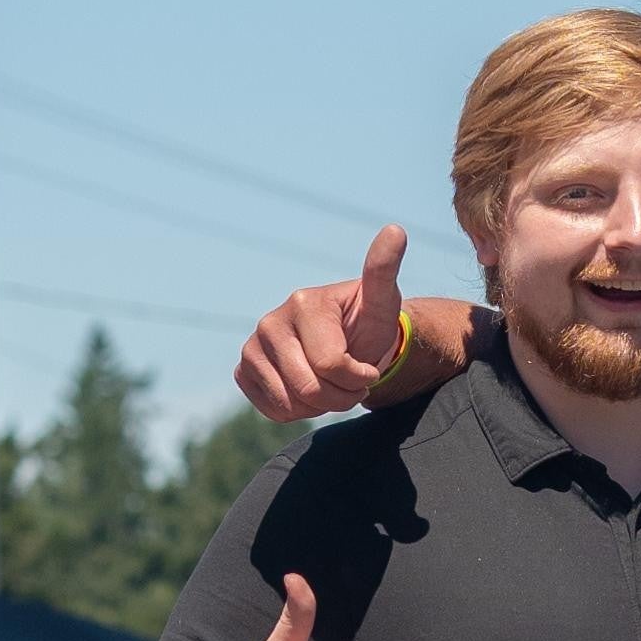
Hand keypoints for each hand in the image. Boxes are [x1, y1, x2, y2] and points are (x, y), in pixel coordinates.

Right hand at [237, 226, 458, 421]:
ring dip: (320, 405)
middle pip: (310, 388)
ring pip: (290, 404)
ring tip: (330, 381)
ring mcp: (252, 347)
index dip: (358, 378)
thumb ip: (384, 270)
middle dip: (341, 395)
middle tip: (351, 381)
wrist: (346, 342)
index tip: (367, 367)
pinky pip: (273, 410)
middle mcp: (270, 322)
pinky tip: (308, 387)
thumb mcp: (382, 301)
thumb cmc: (367, 324)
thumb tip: (396, 229)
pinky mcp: (244, 370)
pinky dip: (297, 410)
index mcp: (303, 303)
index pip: (333, 366)